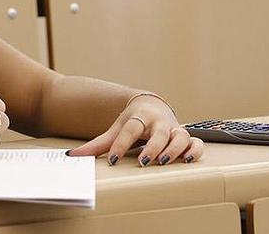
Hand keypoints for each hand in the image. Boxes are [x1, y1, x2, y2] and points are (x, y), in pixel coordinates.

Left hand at [67, 94, 204, 166]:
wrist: (151, 107)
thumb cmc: (132, 123)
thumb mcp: (115, 130)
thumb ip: (96, 145)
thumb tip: (71, 156)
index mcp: (139, 117)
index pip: (130, 129)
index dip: (122, 144)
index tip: (114, 160)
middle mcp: (158, 122)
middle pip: (159, 132)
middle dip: (152, 146)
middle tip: (143, 161)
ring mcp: (174, 129)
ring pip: (180, 136)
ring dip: (175, 149)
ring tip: (164, 162)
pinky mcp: (186, 137)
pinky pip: (196, 143)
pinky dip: (194, 151)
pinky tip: (187, 160)